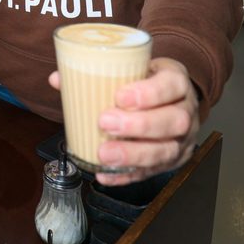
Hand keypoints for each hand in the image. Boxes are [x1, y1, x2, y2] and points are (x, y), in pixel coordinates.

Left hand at [48, 57, 199, 185]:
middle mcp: (186, 111)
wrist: (172, 98)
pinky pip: (153, 172)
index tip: (119, 96)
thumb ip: (97, 73)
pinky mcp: (174, 161)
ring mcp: (183, 139)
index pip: (172, 86)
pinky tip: (107, 173)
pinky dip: (128, 174)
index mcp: (177, 81)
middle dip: (138, 125)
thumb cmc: (147, 81)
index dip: (149, 93)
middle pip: (174, 121)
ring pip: (167, 150)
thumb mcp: (132, 68)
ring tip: (105, 153)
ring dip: (133, 154)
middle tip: (105, 122)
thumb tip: (57, 79)